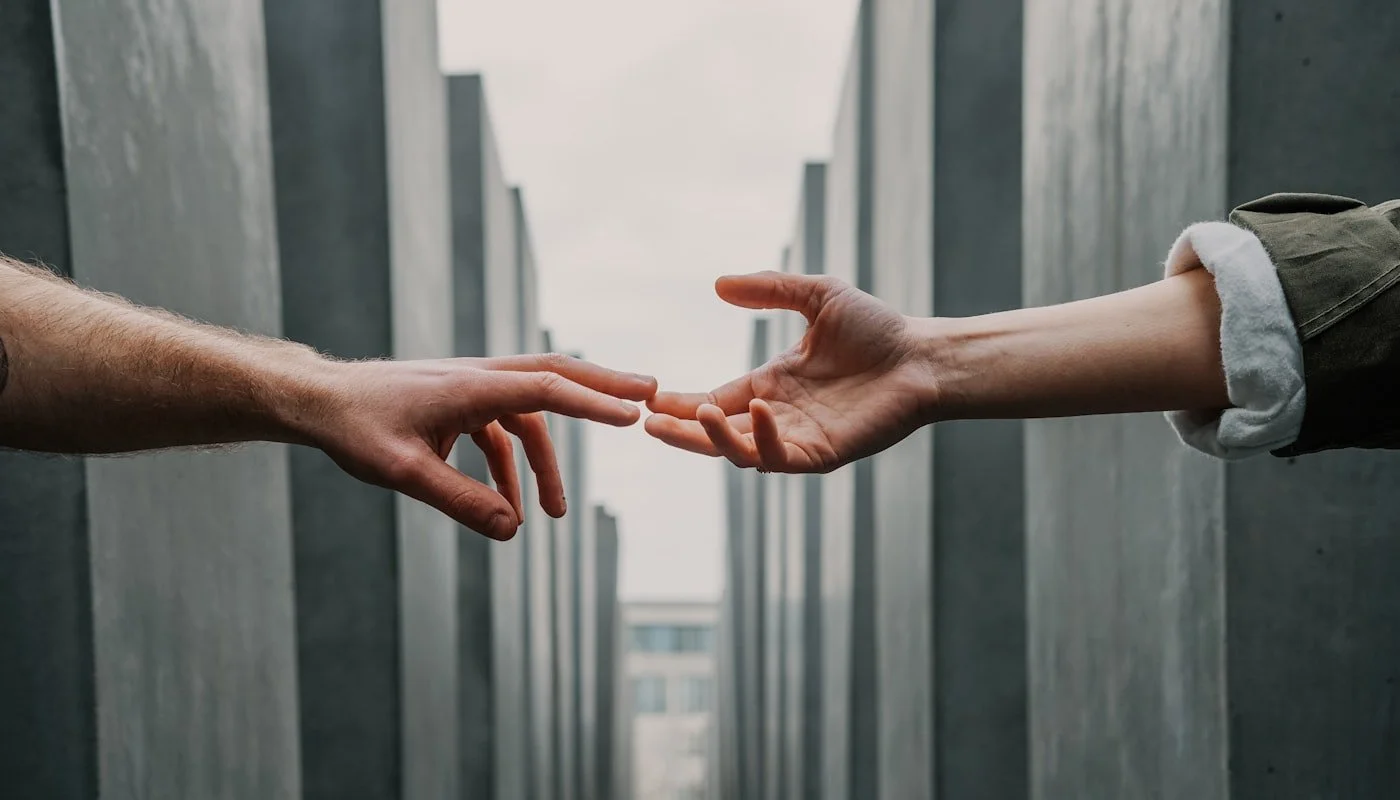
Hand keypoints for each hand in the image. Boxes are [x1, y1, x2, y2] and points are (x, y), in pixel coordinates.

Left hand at [300, 354, 656, 539]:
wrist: (318, 402)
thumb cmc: (356, 430)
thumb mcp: (404, 473)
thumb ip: (461, 502)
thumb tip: (513, 531)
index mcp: (471, 386)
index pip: (546, 388)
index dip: (593, 401)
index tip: (634, 413)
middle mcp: (479, 378)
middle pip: (555, 376)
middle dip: (603, 388)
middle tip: (651, 394)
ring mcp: (470, 388)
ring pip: (530, 412)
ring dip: (547, 461)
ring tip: (558, 514)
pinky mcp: (459, 404)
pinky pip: (501, 431)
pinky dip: (512, 467)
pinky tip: (508, 508)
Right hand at [645, 272, 934, 472]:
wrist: (923, 356)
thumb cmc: (877, 329)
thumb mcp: (817, 296)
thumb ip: (769, 290)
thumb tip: (718, 284)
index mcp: (771, 385)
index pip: (715, 400)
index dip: (681, 404)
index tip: (649, 399)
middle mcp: (778, 416)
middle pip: (716, 433)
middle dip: (681, 431)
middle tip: (649, 422)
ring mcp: (799, 438)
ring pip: (741, 452)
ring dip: (713, 438)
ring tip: (694, 415)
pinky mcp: (823, 454)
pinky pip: (782, 457)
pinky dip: (764, 439)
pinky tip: (757, 411)